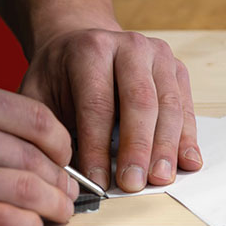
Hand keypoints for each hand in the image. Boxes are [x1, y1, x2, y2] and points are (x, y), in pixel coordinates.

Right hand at [0, 80, 78, 225]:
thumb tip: (27, 140)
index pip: (39, 120)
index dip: (62, 144)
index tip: (64, 158)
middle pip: (38, 160)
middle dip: (61, 182)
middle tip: (66, 194)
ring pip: (29, 192)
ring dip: (53, 208)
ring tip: (57, 214)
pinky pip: (4, 223)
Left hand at [20, 28, 202, 192]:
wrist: (82, 41)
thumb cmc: (60, 75)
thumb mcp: (38, 94)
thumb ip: (48, 128)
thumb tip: (63, 175)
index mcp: (90, 50)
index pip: (97, 104)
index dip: (98, 147)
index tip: (98, 182)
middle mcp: (129, 46)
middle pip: (140, 102)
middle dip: (137, 148)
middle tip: (133, 184)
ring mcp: (158, 55)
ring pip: (169, 106)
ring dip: (166, 147)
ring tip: (160, 179)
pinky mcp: (177, 69)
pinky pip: (186, 107)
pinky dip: (187, 138)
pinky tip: (187, 163)